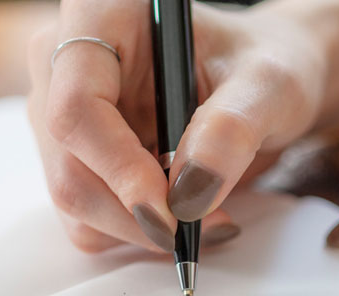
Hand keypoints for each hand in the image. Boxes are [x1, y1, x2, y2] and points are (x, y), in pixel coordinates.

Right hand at [27, 0, 324, 251]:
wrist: (266, 88)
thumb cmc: (268, 67)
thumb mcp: (270, 85)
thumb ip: (232, 128)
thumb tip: (188, 194)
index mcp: (103, 17)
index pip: (77, 104)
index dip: (117, 166)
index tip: (170, 211)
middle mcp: (68, 66)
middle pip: (69, 164)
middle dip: (136, 214)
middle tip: (207, 227)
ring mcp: (67, 116)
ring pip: (74, 199)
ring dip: (139, 229)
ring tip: (207, 217)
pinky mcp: (80, 158)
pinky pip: (88, 217)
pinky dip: (135, 232)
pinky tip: (182, 212)